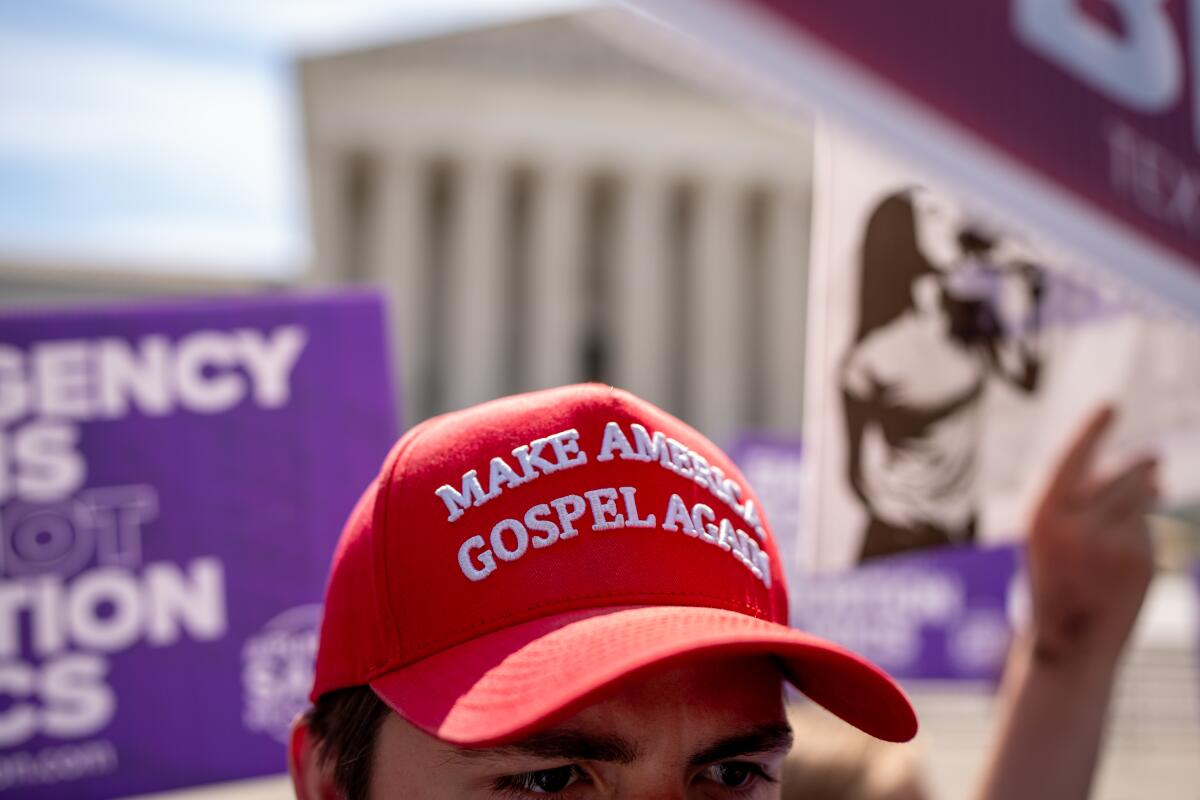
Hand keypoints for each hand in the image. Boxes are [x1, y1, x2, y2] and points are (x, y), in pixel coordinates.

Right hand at [1026, 406, 1157, 670]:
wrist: (1068, 641)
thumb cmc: (1054, 580)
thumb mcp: (1049, 533)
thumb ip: (1081, 497)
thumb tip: (1150, 465)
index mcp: (1041, 514)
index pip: (1071, 460)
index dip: (1091, 430)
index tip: (1111, 405)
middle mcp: (1075, 524)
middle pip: (1122, 474)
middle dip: (1142, 465)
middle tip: (1155, 457)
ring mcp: (1109, 542)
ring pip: (1141, 497)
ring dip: (1147, 494)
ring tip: (1144, 500)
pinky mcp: (1139, 559)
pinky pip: (1148, 527)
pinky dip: (1143, 530)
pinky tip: (1128, 552)